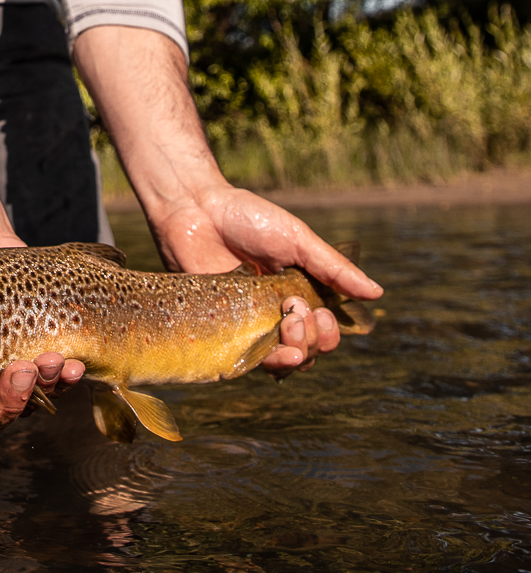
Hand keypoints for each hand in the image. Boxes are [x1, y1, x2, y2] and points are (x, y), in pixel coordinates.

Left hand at [147, 183, 381, 373]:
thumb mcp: (298, 240)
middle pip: (304, 351)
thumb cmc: (248, 219)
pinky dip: (263, 361)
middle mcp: (274, 314)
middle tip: (296, 312)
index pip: (322, 331)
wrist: (197, 211)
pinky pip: (243, 358)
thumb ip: (333, 268)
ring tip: (287, 330)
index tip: (319, 313)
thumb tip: (376, 294)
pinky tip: (273, 353)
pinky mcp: (218, 328)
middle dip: (310, 341)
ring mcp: (245, 324)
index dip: (327, 333)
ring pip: (278, 361)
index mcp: (298, 294)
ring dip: (291, 354)